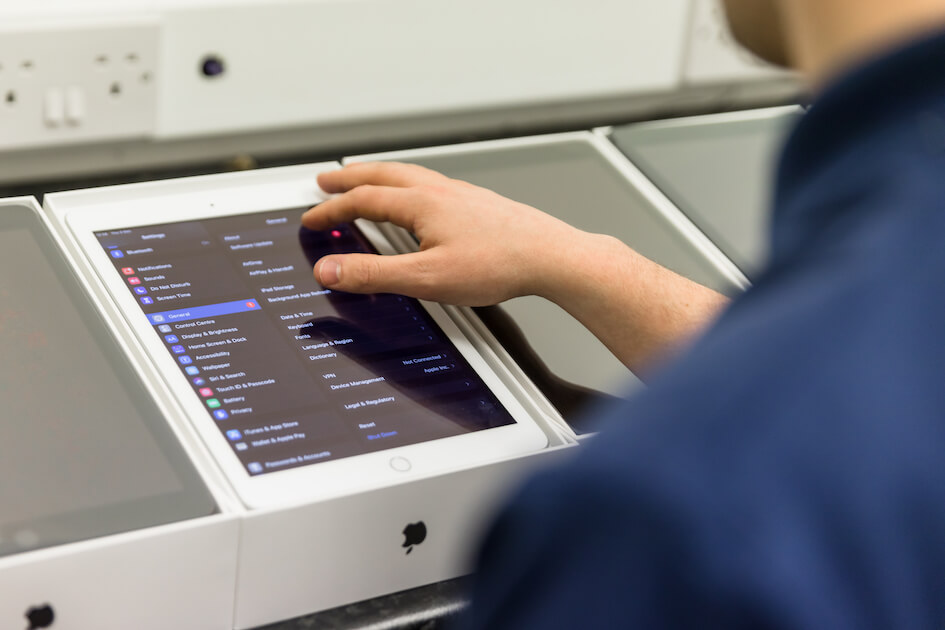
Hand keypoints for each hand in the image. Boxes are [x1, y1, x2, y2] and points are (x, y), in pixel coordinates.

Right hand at [301, 162, 583, 305]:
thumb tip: (330, 270)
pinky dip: (406, 185)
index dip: (332, 209)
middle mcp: (439, 190)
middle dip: (349, 179)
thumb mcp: (425, 279)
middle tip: (326, 181)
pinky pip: (429, 184)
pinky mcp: (477, 203)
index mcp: (421, 203)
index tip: (312, 218)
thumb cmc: (498, 264)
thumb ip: (374, 275)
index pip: (362, 199)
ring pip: (408, 175)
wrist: (550, 257)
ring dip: (378, 177)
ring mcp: (460, 194)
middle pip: (382, 175)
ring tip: (365, 182)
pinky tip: (417, 199)